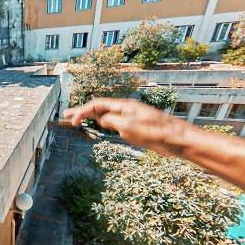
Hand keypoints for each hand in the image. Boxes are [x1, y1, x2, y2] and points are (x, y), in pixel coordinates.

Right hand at [63, 98, 190, 156]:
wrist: (179, 140)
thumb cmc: (156, 133)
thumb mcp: (129, 127)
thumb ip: (112, 121)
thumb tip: (102, 119)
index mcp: (124, 106)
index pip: (97, 104)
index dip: (82, 111)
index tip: (71, 121)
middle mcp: (126, 109)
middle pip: (99, 107)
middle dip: (82, 111)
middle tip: (66, 115)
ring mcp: (131, 117)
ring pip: (107, 114)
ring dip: (91, 116)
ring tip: (79, 119)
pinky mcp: (137, 126)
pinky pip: (115, 121)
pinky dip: (103, 121)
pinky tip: (100, 124)